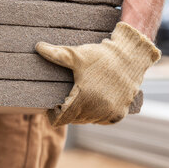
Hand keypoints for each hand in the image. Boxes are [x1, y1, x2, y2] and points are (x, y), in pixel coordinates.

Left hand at [36, 22, 160, 125]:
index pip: (61, 118)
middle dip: (66, 112)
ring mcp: (109, 113)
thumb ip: (55, 54)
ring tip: (77, 101)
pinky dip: (96, 115)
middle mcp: (97, 109)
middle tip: (62, 101)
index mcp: (83, 99)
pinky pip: (103, 121)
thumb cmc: (101, 56)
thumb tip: (37, 47)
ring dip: (81, 114)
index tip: (51, 107)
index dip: (53, 114)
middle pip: (74, 120)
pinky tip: (92, 104)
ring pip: (88, 121)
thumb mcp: (76, 55)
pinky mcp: (120, 114)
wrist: (131, 57)